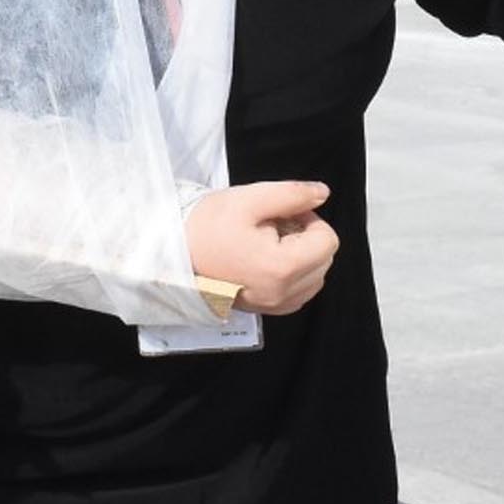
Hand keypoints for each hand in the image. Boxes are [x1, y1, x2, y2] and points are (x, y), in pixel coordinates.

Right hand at [184, 180, 338, 315]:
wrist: (175, 253)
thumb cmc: (208, 225)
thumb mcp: (249, 198)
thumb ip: (292, 194)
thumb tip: (323, 193)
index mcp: (281, 267)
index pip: (328, 241)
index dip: (310, 219)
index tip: (284, 213)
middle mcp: (282, 293)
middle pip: (325, 260)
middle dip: (307, 237)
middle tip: (274, 225)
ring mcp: (275, 306)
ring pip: (316, 277)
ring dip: (302, 256)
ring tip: (269, 242)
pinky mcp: (268, 311)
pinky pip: (300, 292)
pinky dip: (294, 274)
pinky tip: (268, 259)